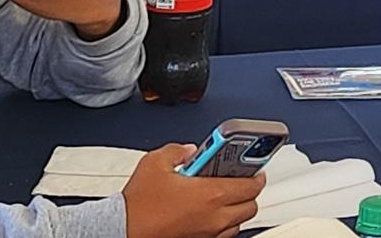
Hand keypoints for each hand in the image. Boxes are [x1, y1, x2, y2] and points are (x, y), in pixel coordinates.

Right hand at [121, 144, 264, 237]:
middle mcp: (214, 216)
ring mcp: (207, 233)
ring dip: (238, 208)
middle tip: (241, 179)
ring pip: (239, 223)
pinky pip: (223, 235)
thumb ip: (177, 151)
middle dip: (250, 191)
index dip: (257, 173)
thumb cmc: (138, 204)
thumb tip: (188, 151)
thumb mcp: (155, 163)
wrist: (122, 230)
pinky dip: (224, 224)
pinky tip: (212, 213)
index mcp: (211, 194)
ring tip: (227, 195)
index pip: (252, 185)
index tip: (255, 166)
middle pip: (251, 206)